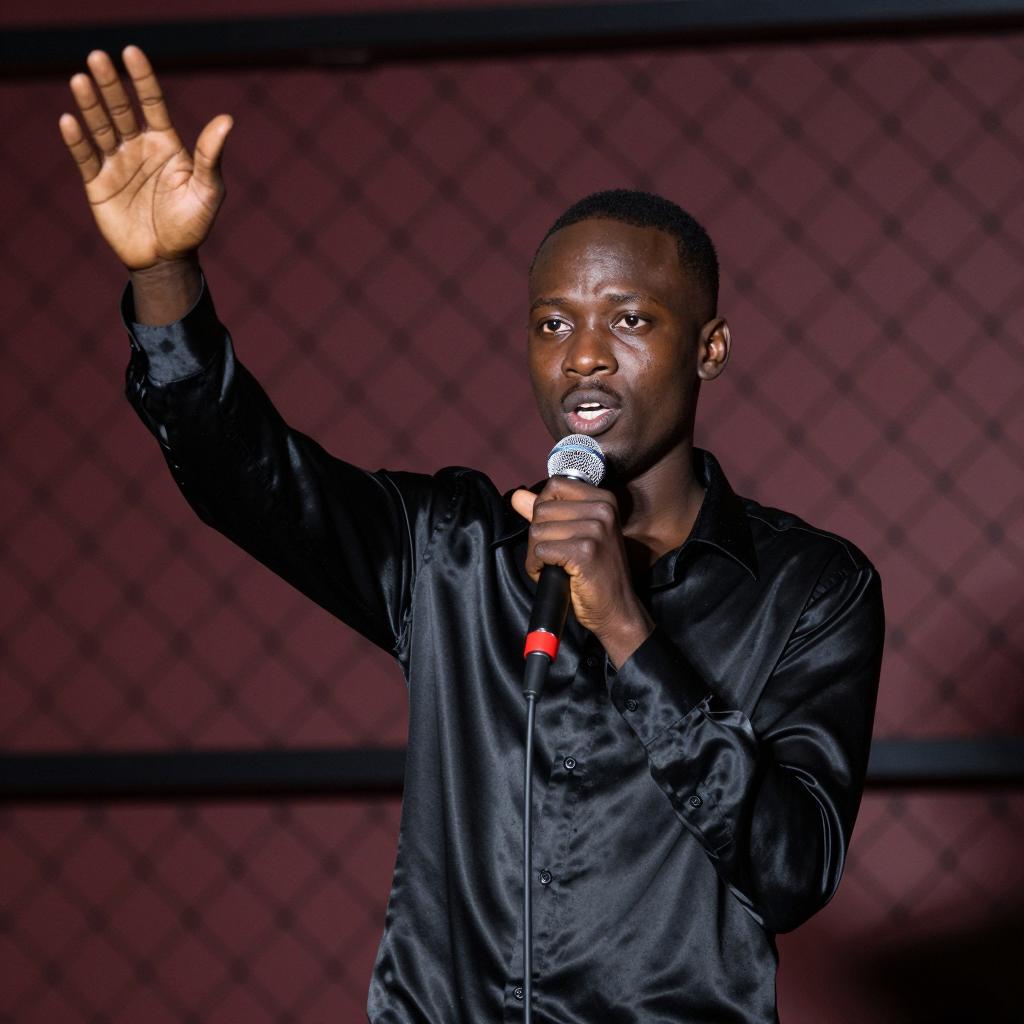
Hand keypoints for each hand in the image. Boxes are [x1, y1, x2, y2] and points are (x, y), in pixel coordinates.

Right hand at [59, 46, 231, 270]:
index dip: (142, 78)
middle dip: (109, 83)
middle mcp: (138, 147)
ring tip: (80, 80)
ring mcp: (117, 163)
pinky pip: (84, 157)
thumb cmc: (193, 225)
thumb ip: (211, 156)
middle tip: (97, 57)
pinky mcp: (98, 183)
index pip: (152, 103)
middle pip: (121, 108)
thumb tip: (227, 120)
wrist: (168, 259)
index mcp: (165, 144)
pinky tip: (69, 121)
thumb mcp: (208, 190)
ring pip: (100, 127)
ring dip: (90, 104)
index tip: (132, 52)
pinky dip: (77, 140)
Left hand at [512, 478, 653, 667]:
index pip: (555, 485)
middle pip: (542, 510)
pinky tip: (554, 575)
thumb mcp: (575, 534)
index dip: (543, 509)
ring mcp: (596, 530)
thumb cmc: (595, 572)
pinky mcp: (585, 552)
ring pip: (538, 531)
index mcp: (604, 499)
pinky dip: (538, 568)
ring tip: (556, 566)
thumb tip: (517, 496)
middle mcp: (603, 509)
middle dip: (539, 537)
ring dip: (537, 555)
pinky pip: (540, 552)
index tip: (554, 530)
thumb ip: (547, 512)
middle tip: (556, 556)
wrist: (616, 608)